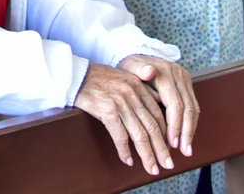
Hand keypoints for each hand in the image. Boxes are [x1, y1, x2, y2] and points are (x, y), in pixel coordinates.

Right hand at [73, 56, 197, 175]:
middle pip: (152, 127)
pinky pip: (120, 136)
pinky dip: (125, 151)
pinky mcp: (107, 110)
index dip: (165, 134)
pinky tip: (128, 160)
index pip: (158, 114)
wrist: (75, 75)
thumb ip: (142, 87)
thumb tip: (160, 101)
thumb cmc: (97, 76)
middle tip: (167, 164)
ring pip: (139, 135)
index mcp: (138, 86)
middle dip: (161, 149)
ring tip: (152, 168)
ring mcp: (120, 102)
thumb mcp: (124, 76)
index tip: (168, 148)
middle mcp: (132, 94)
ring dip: (147, 155)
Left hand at [120, 55, 197, 161]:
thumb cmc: (129, 67)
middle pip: (188, 108)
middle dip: (186, 132)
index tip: (170, 143)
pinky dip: (190, 123)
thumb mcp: (128, 68)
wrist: (137, 57)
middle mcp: (178, 74)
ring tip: (186, 149)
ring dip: (190, 130)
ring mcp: (184, 78)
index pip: (174, 104)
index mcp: (164, 72)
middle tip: (183, 151)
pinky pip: (193, 106)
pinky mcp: (187, 84)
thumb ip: (138, 71)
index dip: (174, 125)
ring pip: (193, 109)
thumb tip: (149, 71)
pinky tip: (185, 137)